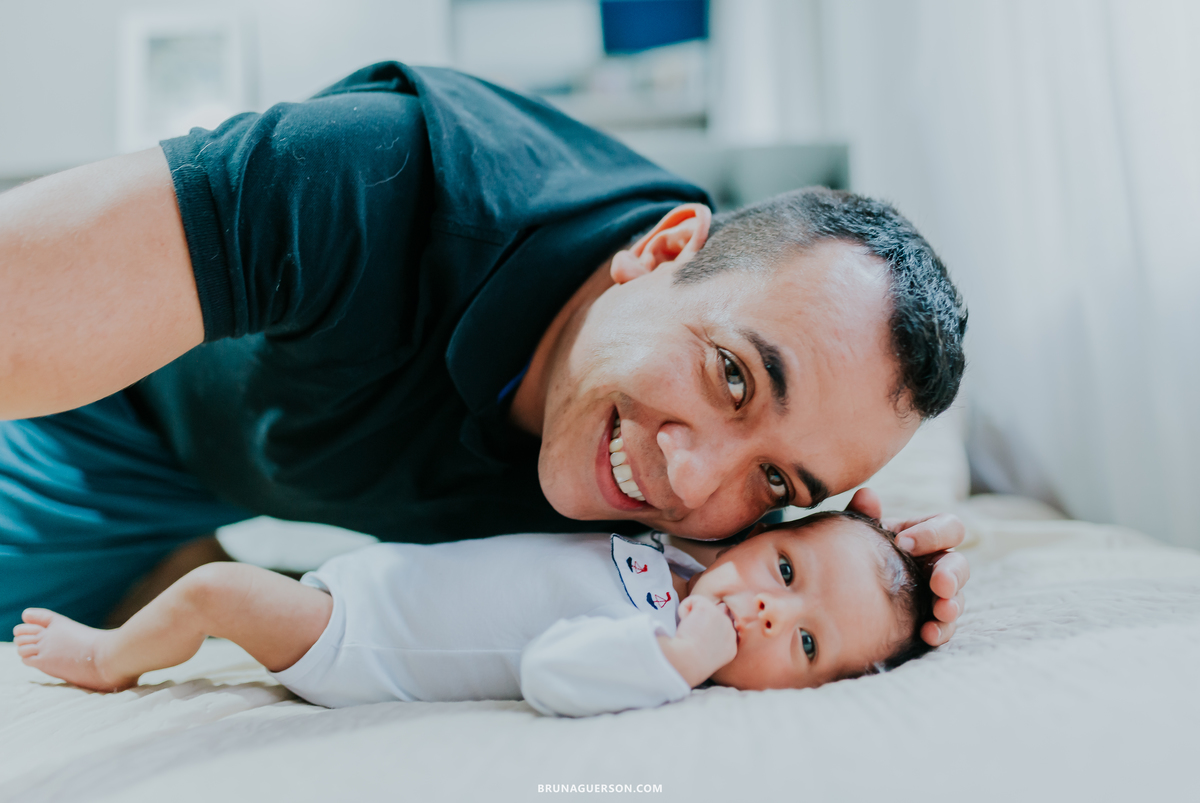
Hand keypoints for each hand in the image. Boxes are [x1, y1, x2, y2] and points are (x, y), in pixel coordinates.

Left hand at [658, 595, 737, 686]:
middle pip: (714, 615)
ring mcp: (721, 618)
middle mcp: (730, 632)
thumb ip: (714, 639)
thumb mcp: (709, 657)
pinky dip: (682, 610)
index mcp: (731, 647)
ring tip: (689, 634)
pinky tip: (685, 625)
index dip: (706, 632)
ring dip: (692, 617)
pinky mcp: (707, 608)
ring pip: (703, 608)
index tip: (698, 645)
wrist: (687, 662)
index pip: (720, 629)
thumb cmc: (690, 664)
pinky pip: (692, 601)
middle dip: (700, 623)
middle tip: (692, 640)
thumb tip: (716, 615)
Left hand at [847, 488, 969, 646]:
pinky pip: (945, 626)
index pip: (949, 527)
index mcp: (927, 536)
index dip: (932, 533)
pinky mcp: (933, 620)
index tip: (902, 542)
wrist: (844, 588)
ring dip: (952, 605)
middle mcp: (939, 564)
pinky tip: (927, 634)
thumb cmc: (861, 550)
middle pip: (959, 565)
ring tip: (941, 611)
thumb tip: (866, 495)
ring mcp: (939, 594)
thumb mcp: (861, 532)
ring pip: (957, 598)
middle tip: (939, 584)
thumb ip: (863, 515)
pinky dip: (939, 630)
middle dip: (951, 574)